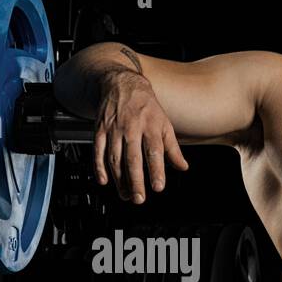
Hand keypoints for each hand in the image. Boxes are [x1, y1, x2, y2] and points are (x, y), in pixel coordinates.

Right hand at [93, 71, 188, 202]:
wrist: (122, 84)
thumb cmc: (146, 106)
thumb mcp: (164, 123)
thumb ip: (173, 148)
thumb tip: (183, 167)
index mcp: (151, 125)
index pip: (154, 151)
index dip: (156, 170)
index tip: (158, 187)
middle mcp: (132, 127)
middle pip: (133, 158)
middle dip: (136, 180)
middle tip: (139, 198)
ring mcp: (114, 129)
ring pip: (115, 158)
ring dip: (119, 179)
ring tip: (125, 195)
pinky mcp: (100, 130)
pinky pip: (98, 151)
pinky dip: (99, 167)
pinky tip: (104, 180)